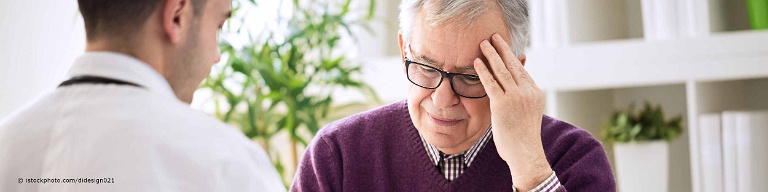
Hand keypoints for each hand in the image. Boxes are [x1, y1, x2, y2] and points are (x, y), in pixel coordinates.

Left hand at [474, 33, 551, 190]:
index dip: (513, 58)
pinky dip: (482, 71)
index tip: (505, 48)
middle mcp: (527, 92)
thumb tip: (513, 93)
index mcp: (535, 93)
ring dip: (491, 55)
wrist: (525, 153)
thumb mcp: (527, 115)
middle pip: (513, 65)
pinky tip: (476, 62)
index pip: (522, 71)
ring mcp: (515, 97)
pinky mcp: (502, 104)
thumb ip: (521, 101)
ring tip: (483, 44)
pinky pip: (490, 82)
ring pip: (501, 70)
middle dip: (502, 49)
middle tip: (494, 37)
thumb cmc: (523, 139)